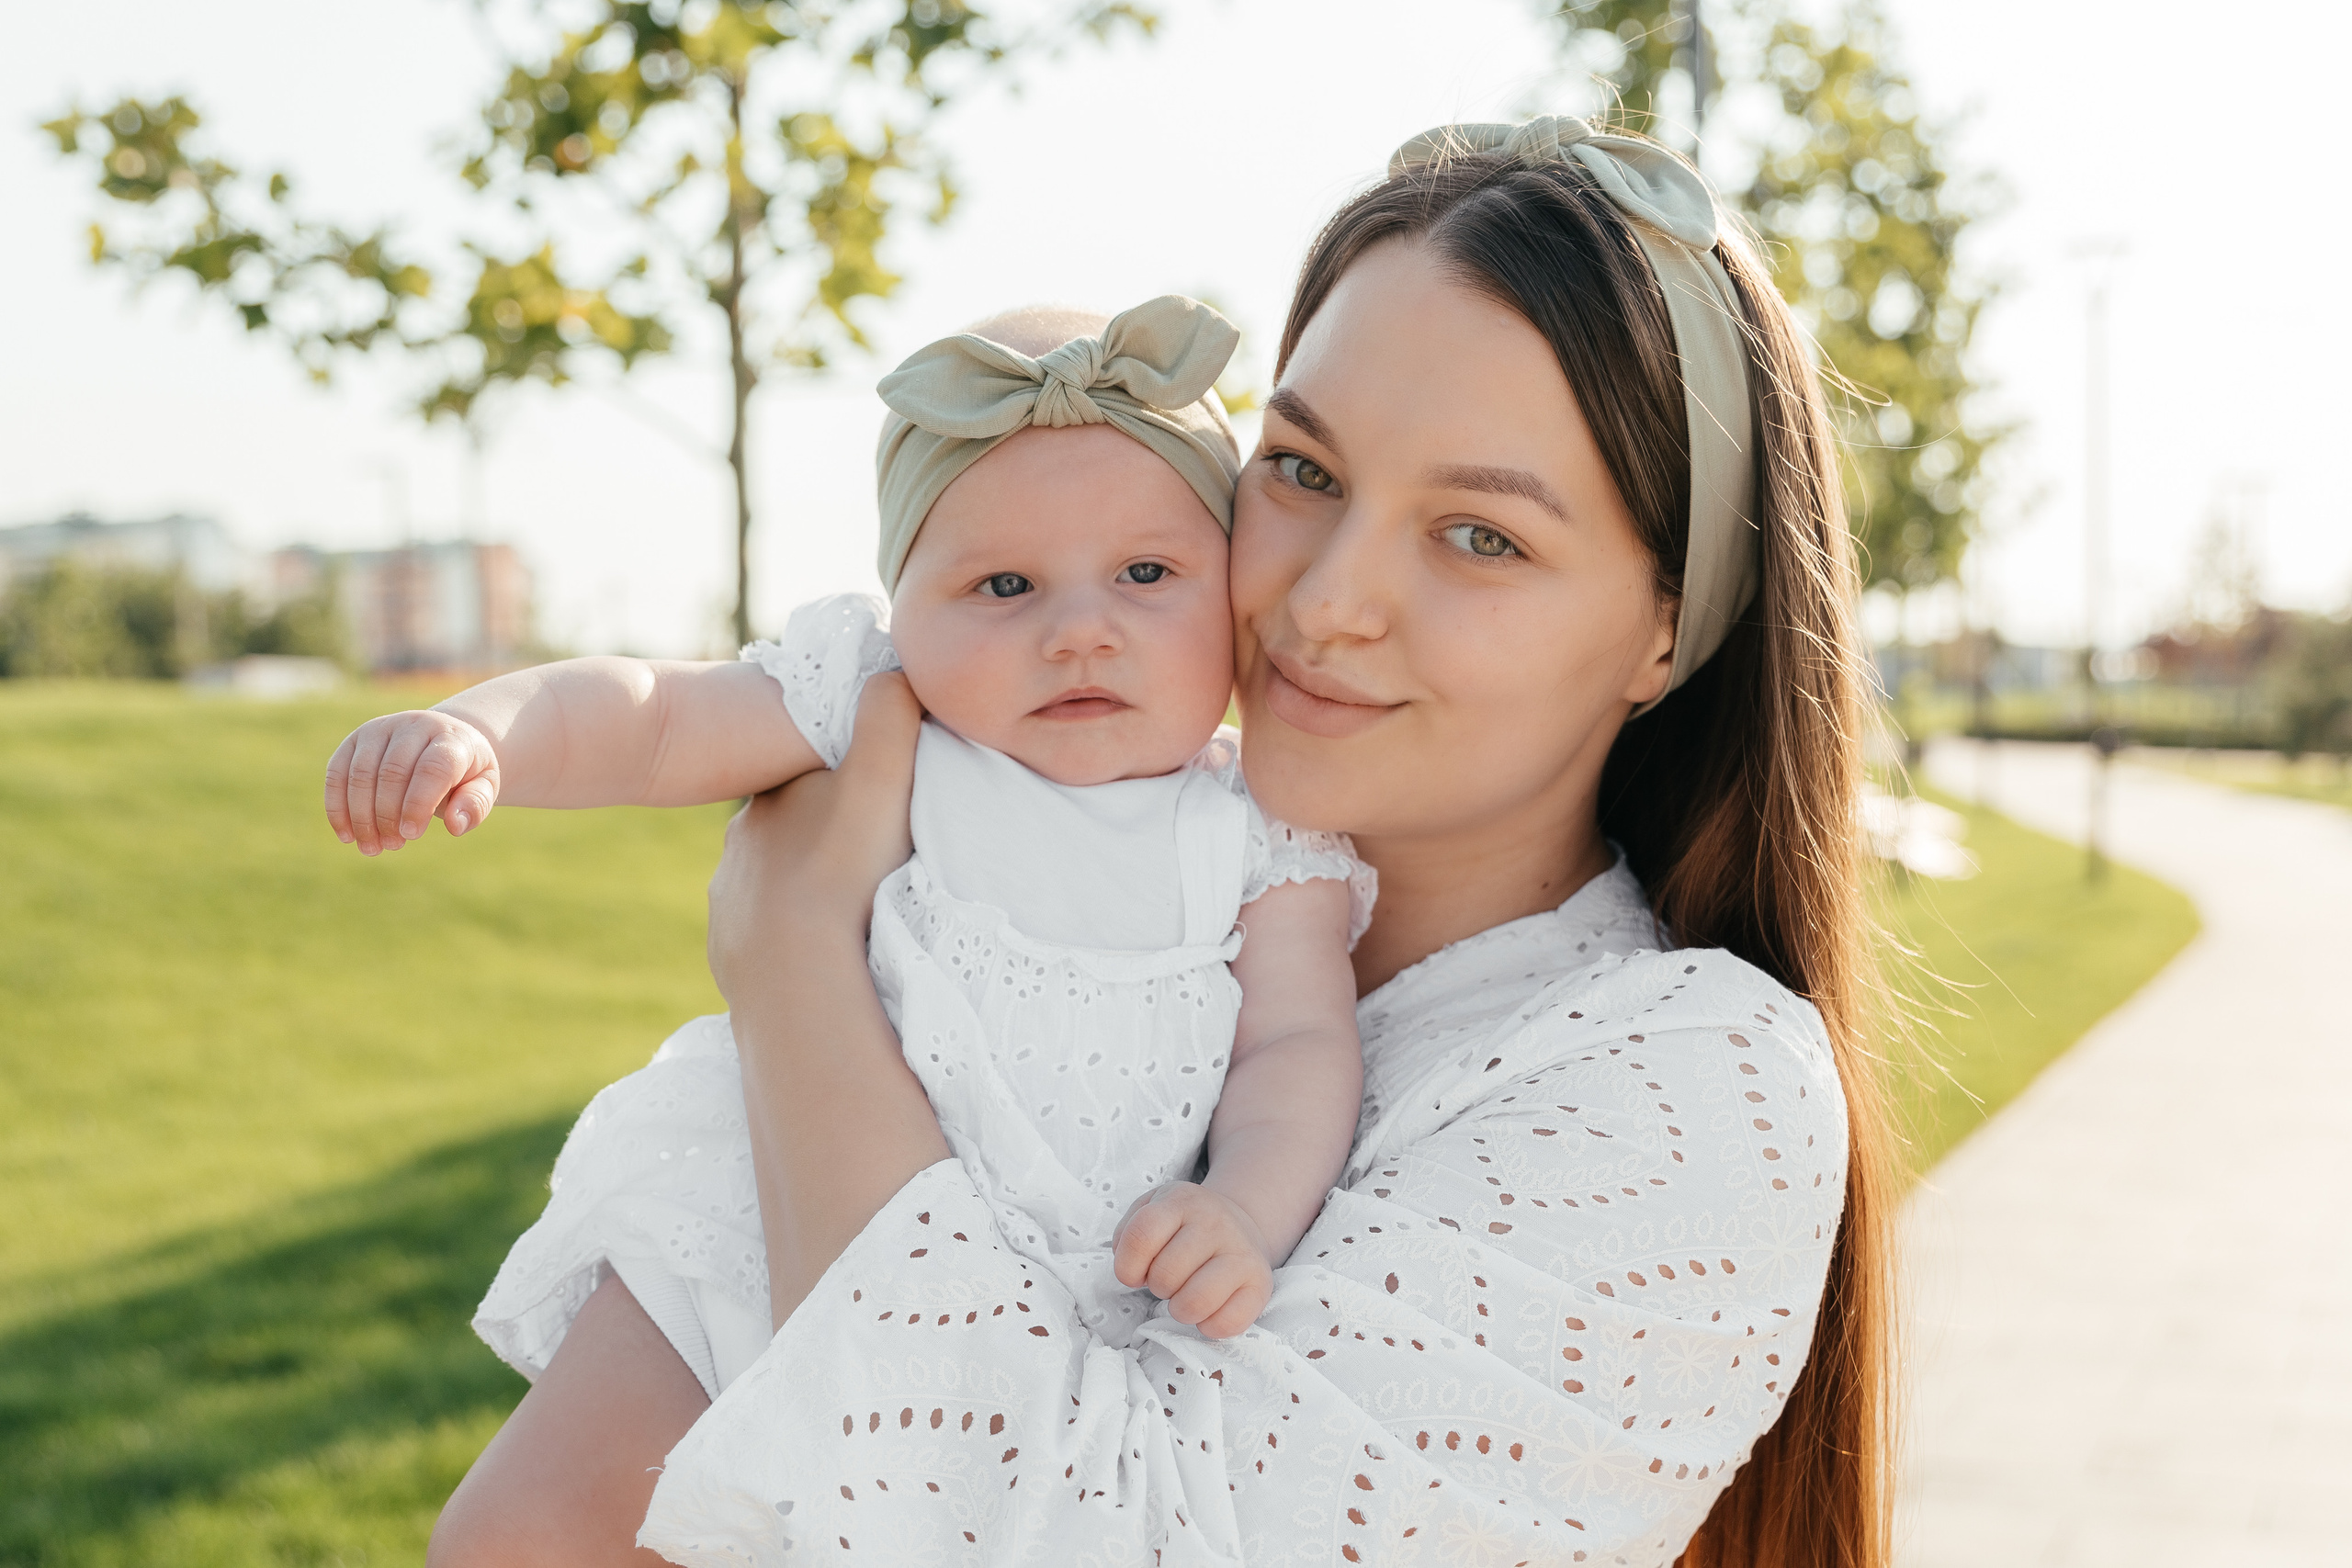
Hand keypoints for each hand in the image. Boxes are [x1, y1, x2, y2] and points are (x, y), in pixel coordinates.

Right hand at [325, 710, 499, 855]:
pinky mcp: (355, 739)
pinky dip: (337, 807)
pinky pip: (336, 773)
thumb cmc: (465, 771)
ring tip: (372, 847)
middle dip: (388, 815)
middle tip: (392, 846)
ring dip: (362, 816)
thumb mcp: (484, 785)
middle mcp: (413, 725)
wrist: (442, 739)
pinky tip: (346, 835)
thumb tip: (455, 825)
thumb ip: (475, 804)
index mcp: (450, 737)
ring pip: (361, 773)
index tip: (412, 836)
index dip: (418, 804)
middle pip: (392, 771)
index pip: (432, 768)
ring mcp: (380, 728)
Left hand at [706, 672, 922, 1009]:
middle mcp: (740, 841)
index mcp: (772, 796)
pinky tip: (822, 949)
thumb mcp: (881, 773)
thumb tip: (893, 670)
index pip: (810, 777)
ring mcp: (730, 898)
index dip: (845, 782)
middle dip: (825, 839)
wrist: (795, 969)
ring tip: (854, 913)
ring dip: (808, 891)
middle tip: (874, 861)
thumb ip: (890, 711)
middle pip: (794, 830)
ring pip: (776, 884)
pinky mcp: (729, 949)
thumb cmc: (844, 867)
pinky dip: (790, 937)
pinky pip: (764, 935)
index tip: (880, 800)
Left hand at [1112, 1182, 1274, 1338]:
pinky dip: (1208, 1326)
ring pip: (1193, 1303)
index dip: (1127, 1266)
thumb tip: (1130, 1272)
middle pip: (1164, 1276)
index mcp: (1181, 1200)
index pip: (1141, 1236)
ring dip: (1180, 1309)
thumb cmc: (1184, 1227)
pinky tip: (1210, 1308)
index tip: (1135, 1273)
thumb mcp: (1152, 1210)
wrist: (1240, 1224)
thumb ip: (1129, 1235)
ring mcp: (1241, 1252)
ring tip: (1187, 1294)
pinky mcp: (1261, 1283)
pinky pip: (1225, 1324)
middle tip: (1171, 1278)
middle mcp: (1215, 1221)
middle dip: (1158, 1287)